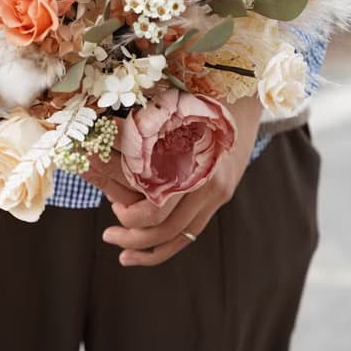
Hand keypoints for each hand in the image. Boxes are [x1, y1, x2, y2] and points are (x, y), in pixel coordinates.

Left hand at [100, 94, 262, 267]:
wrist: (245, 95)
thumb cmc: (199, 96)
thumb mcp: (171, 109)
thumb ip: (146, 131)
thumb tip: (105, 141)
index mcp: (192, 163)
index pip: (157, 208)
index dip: (130, 215)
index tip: (112, 205)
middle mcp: (209, 183)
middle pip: (166, 227)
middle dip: (133, 236)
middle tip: (109, 234)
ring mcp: (218, 192)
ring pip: (181, 236)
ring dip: (149, 249)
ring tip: (124, 255)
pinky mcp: (221, 196)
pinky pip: (193, 231)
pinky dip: (169, 245)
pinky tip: (146, 252)